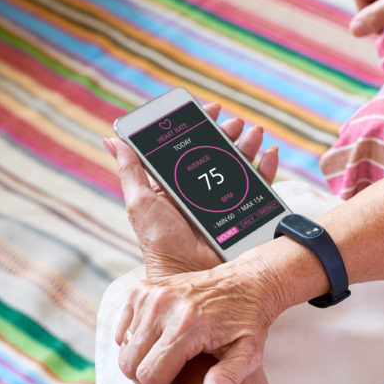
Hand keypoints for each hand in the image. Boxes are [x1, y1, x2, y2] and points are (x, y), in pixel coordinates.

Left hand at [104, 103, 278, 276]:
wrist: (189, 273)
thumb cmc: (160, 243)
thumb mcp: (140, 202)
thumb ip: (130, 171)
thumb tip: (113, 139)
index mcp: (175, 185)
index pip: (189, 147)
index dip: (200, 126)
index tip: (209, 110)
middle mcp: (200, 191)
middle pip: (218, 153)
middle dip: (228, 133)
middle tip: (234, 122)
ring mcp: (224, 202)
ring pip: (240, 165)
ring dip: (250, 144)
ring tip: (255, 133)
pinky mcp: (243, 214)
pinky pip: (260, 187)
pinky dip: (268, 168)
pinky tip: (270, 154)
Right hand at [114, 254, 282, 383]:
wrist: (248, 282)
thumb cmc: (249, 322)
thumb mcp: (248, 354)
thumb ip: (229, 381)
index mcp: (189, 324)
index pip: (151, 374)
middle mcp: (165, 305)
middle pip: (130, 362)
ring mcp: (151, 293)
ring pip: (124, 347)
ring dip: (140, 364)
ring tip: (164, 368)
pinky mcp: (143, 288)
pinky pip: (123, 328)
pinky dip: (133, 343)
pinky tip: (156, 348)